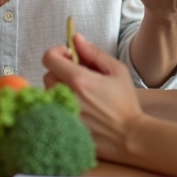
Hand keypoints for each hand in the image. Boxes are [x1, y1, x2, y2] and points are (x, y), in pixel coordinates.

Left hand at [43, 33, 142, 163]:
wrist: (128, 137)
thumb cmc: (125, 103)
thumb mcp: (117, 71)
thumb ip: (94, 52)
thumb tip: (76, 39)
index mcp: (79, 80)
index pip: (49, 58)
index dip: (57, 52)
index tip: (69, 56)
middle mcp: (66, 96)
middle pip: (48, 75)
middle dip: (60, 72)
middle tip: (80, 77)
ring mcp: (61, 114)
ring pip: (48, 94)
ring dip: (60, 90)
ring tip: (81, 96)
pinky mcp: (60, 127)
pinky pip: (52, 110)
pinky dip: (61, 106)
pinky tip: (79, 110)